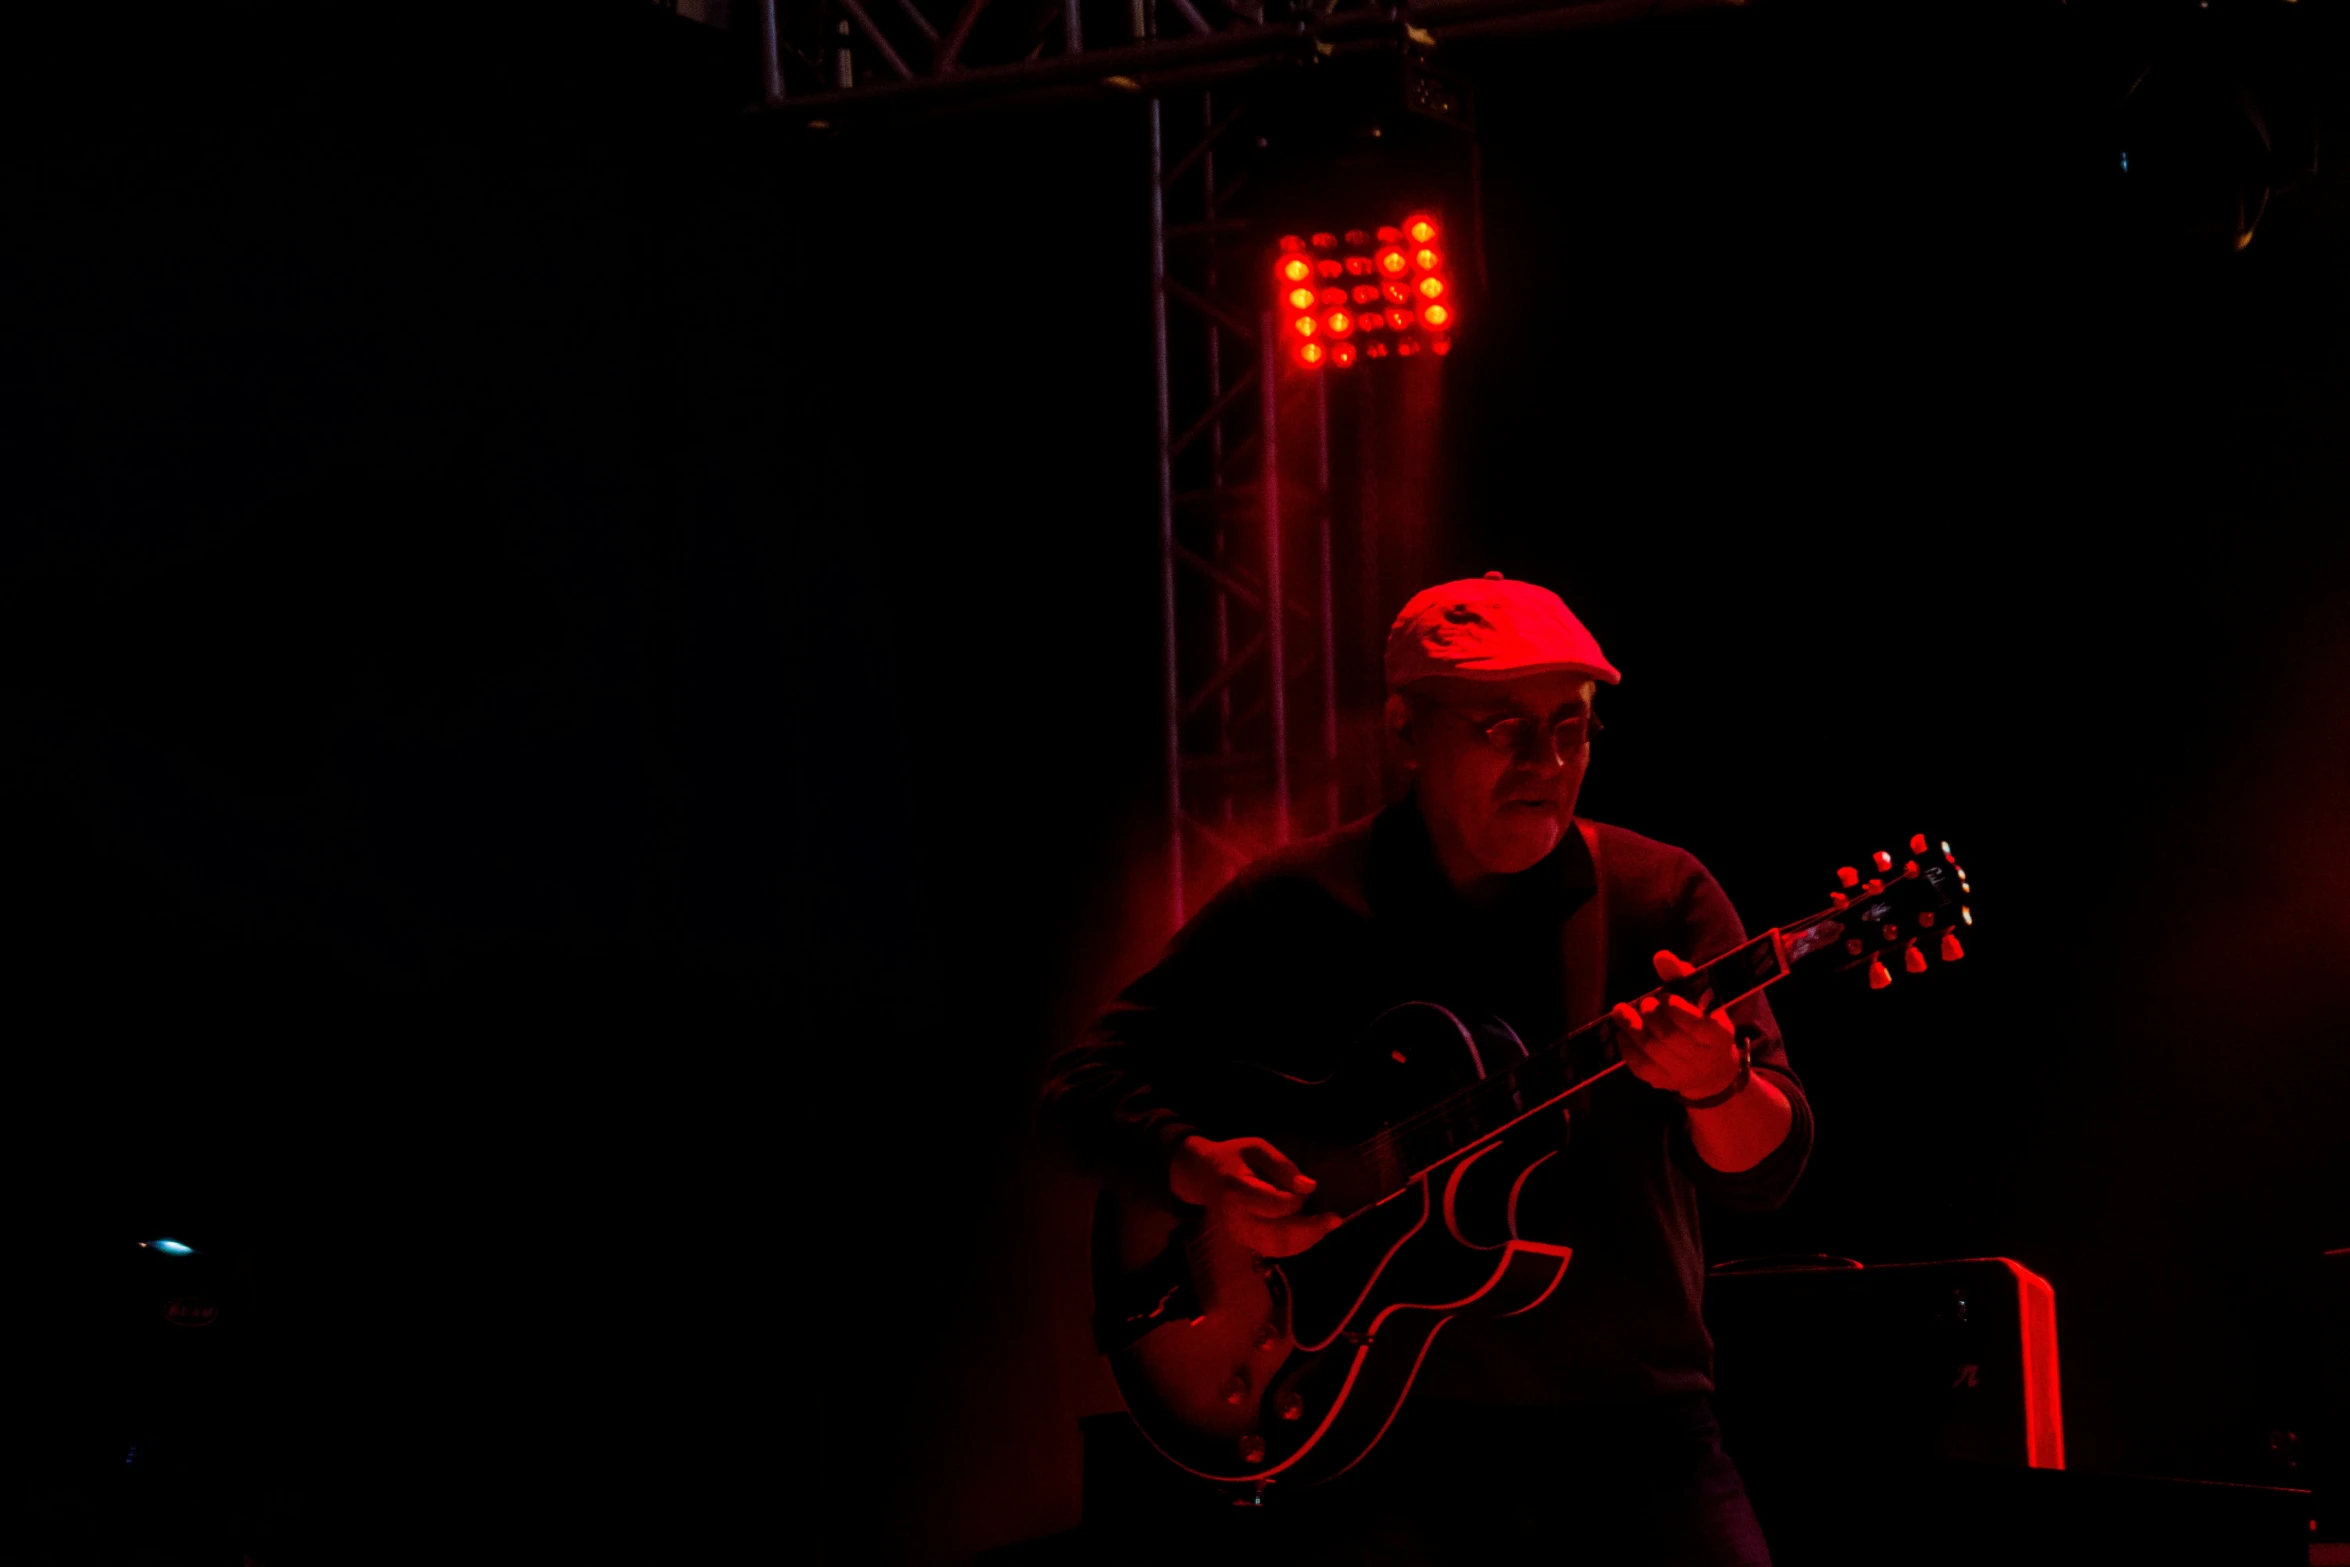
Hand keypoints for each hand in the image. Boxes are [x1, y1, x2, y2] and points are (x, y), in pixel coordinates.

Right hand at [1167, 1135, 1343, 1257]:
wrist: (1202, 1176)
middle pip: (1279, 1235)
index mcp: (1237, 1190)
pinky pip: (1274, 1250)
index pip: (1275, 1205)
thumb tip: (1310, 1188)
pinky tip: (1309, 1231)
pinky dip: (1295, 1244)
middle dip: (1311, 1230)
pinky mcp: (1243, 1242)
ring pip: (1279, 1248)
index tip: (1306, 1189)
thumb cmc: (1232, 1157)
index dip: (1297, 1200)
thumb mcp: (1256, 1147)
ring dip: (1307, 1239)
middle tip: (1334, 1219)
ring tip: (1325, 1225)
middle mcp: (1236, 1218)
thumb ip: (1282, 1166)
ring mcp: (1238, 1234)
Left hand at [1612, 949, 1743, 1101]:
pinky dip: (1627, 1047)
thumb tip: (1661, 956)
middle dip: (1651, 1016)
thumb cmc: (1704, 1023)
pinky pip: (1639, 1066)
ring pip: (1651, 1051)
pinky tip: (1622, 1033)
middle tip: (1645, 1003)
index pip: (1695, 1024)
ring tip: (1620, 1011)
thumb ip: (1682, 976)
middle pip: (1669, 1037)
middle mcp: (1701, 1058)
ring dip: (1632, 1028)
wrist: (1712, 1071)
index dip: (1676, 1009)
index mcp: (1718, 1035)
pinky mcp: (1662, 1082)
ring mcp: (1681, 1074)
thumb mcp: (1701, 999)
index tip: (1665, 997)